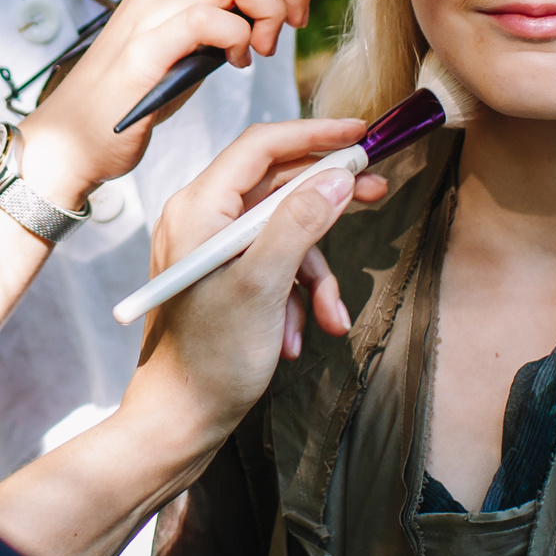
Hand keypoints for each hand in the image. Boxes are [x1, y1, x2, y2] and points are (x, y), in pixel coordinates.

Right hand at [17, 0, 346, 200]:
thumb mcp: (190, 43)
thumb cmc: (137, 92)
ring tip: (262, 48)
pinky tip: (235, 62)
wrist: (77, 135)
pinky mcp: (149, 44)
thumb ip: (224, 14)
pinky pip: (213, 16)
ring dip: (268, 9)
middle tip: (291, 23)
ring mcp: (152, 8)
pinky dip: (239, 36)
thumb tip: (275, 1)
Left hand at [119, 119, 379, 451]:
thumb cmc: (210, 359)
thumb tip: (335, 178)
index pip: (260, 146)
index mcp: (198, 209)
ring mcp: (211, 249)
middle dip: (327, 202)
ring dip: (314, 275)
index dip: (314, 134)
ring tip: (330, 317)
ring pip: (284, 234)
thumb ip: (298, 224)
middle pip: (276, 185)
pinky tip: (295, 336)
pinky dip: (296, 296)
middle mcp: (200, 220)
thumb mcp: (263, 286)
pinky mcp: (223, 277)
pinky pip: (274, 266)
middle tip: (377, 194)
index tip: (360, 134)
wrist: (178, 421)